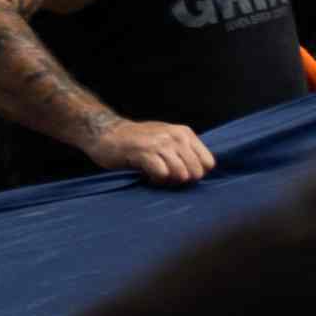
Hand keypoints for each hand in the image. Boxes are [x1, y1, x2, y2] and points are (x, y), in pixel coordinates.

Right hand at [97, 121, 217, 189]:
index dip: (196, 174)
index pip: (208, 163)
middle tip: (166, 177)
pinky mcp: (144, 152)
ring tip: (156, 175)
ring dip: (168, 181)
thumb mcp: (167, 140)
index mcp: (185, 133)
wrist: (107, 134)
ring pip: (181, 174)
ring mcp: (160, 143)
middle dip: (183, 180)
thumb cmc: (139, 141)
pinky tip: (147, 175)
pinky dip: (156, 180)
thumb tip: (202, 173)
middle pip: (196, 172)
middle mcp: (175, 136)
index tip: (181, 173)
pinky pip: (162, 175)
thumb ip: (186, 153)